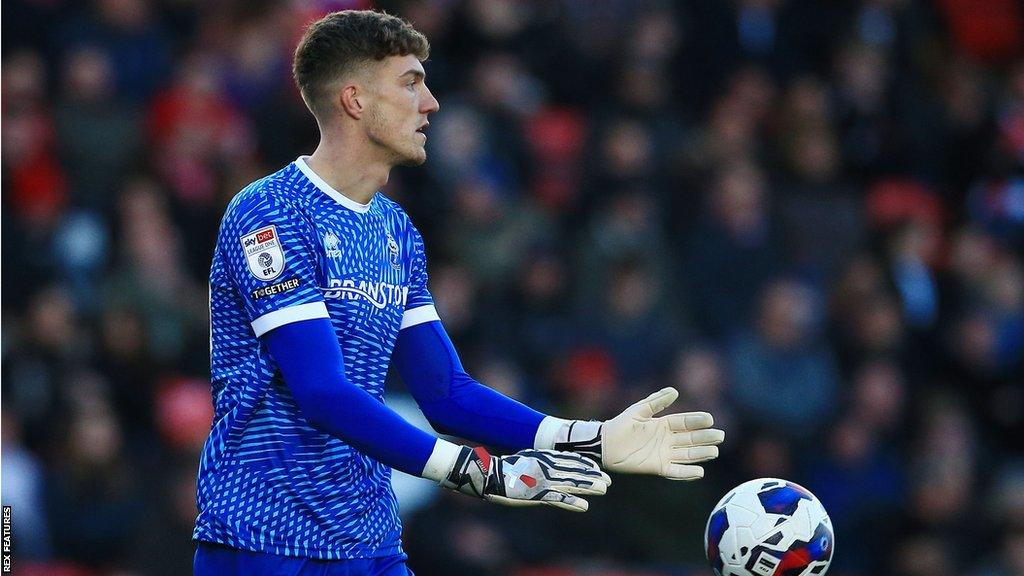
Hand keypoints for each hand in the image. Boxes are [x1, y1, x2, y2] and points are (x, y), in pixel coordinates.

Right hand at [441, 446, 610, 511]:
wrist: (489, 474)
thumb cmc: (506, 467)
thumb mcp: (526, 457)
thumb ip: (540, 458)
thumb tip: (550, 456)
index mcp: (543, 457)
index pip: (570, 460)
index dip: (586, 465)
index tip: (599, 469)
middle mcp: (546, 467)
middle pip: (574, 471)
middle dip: (593, 476)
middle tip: (608, 481)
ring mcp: (542, 480)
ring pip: (571, 483)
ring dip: (588, 487)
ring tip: (604, 490)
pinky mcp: (536, 493)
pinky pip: (557, 499)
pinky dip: (572, 503)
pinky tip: (584, 506)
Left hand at [554, 387, 724, 479]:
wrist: (605, 444)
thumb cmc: (621, 425)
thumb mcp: (639, 410)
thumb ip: (656, 401)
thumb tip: (675, 390)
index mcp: (663, 424)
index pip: (685, 422)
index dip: (697, 421)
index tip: (710, 419)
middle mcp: (667, 440)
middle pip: (690, 439)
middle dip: (705, 438)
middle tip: (720, 436)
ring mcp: (664, 454)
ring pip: (687, 454)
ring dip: (701, 454)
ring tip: (714, 452)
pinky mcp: (658, 467)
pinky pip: (675, 471)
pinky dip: (687, 472)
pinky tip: (699, 472)